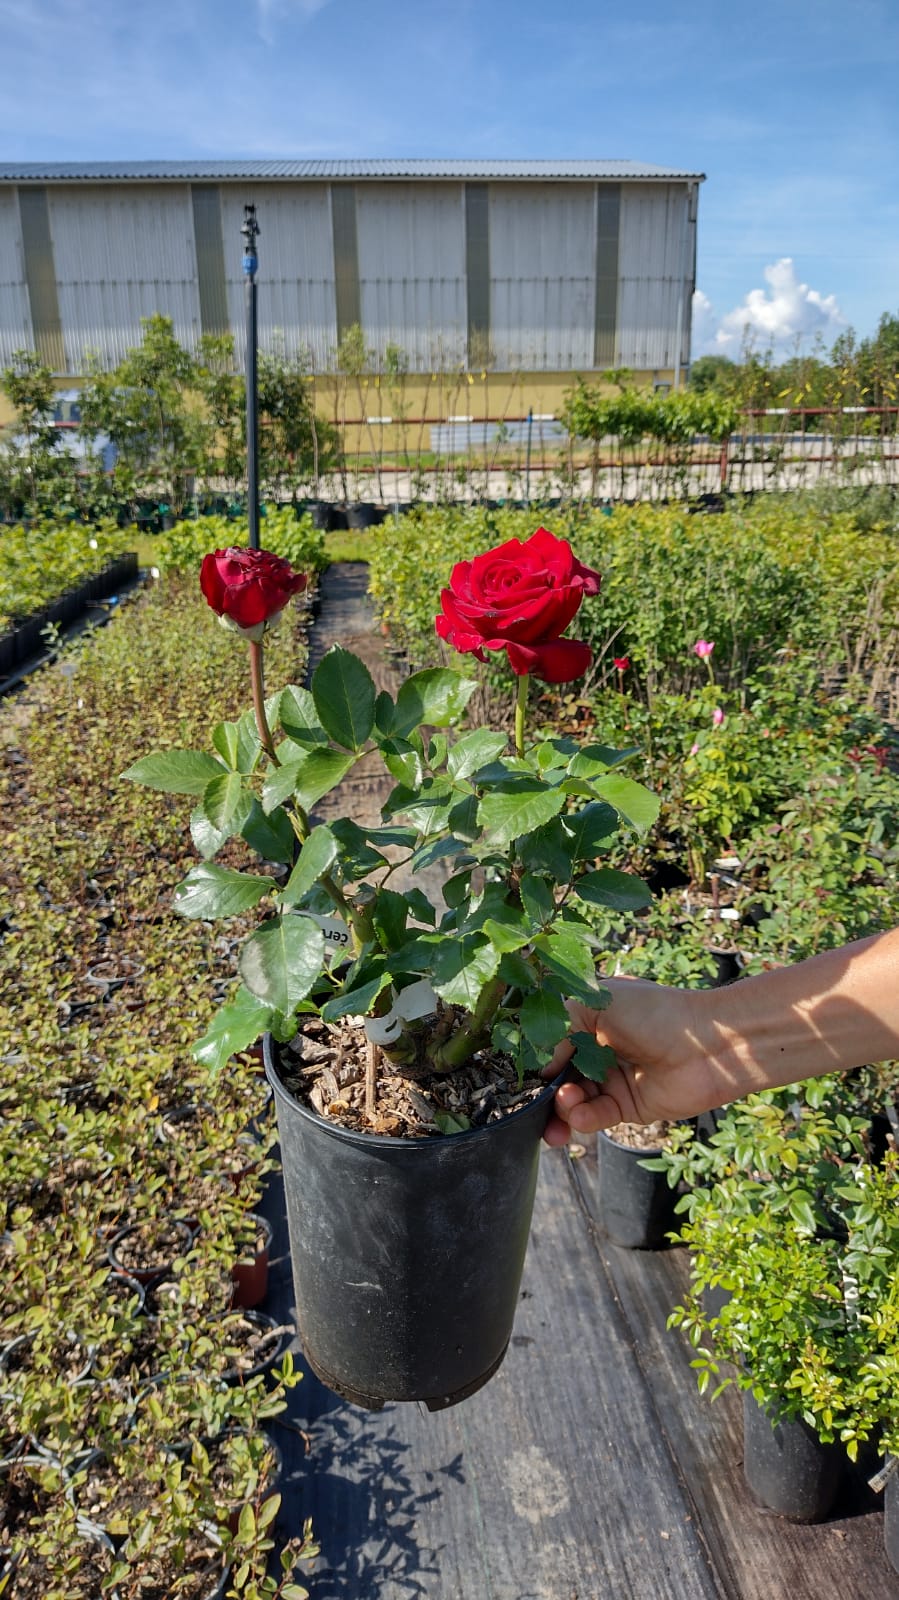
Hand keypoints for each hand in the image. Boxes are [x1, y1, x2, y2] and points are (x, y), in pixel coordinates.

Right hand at [542, 979, 718, 1145]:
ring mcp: (612, 1079)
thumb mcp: (597, 1002)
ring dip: (561, 1106)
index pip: (550, 1041)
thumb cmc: (656, 1012)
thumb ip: (559, 1027)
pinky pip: (595, 1117)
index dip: (535, 1058)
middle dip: (543, 1090)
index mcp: (589, 1018)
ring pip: (572, 1100)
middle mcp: (598, 1048)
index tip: (518, 1073)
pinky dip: (583, 1119)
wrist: (710, 1044)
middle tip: (532, 1102)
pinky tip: (579, 1116)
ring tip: (566, 1102)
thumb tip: (541, 1064)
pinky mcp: (627, 1108)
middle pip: (556, 1075)